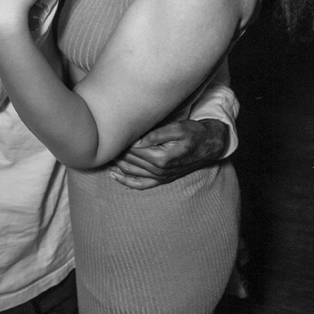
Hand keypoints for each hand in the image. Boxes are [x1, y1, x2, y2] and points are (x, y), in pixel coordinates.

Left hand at [110, 117, 228, 188]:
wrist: (209, 146)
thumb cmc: (194, 133)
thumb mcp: (178, 128)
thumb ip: (156, 135)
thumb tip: (136, 140)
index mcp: (162, 158)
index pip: (133, 151)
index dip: (121, 143)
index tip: (111, 133)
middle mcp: (160, 171)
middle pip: (130, 161)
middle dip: (117, 152)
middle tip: (104, 141)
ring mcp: (161, 177)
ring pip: (132, 172)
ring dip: (117, 164)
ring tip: (105, 154)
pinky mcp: (162, 179)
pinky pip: (140, 184)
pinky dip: (126, 181)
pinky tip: (114, 175)